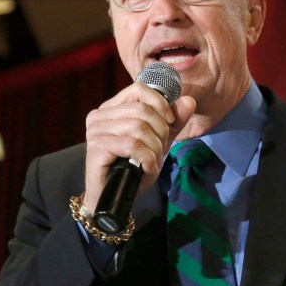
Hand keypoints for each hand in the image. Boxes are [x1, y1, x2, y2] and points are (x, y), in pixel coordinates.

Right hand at [83, 82, 194, 212]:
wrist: (115, 197)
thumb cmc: (133, 166)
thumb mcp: (158, 141)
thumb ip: (174, 121)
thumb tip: (189, 100)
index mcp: (112, 108)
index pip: (139, 89)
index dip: (160, 103)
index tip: (170, 121)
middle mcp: (100, 115)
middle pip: (143, 110)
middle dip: (160, 131)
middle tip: (159, 149)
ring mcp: (96, 131)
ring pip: (139, 128)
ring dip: (154, 147)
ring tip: (152, 160)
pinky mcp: (97, 147)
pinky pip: (133, 145)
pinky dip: (147, 158)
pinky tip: (147, 168)